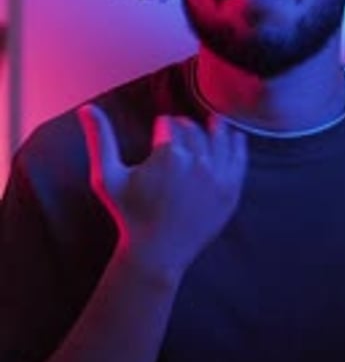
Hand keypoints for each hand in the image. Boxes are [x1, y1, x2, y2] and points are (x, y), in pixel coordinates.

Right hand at [78, 104, 246, 283]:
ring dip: (211, 130)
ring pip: (218, 138)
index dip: (161, 126)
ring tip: (209, 125)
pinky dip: (237, 144)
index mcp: (169, 154)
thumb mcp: (107, 178)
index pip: (168, 123)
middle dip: (183, 128)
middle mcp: (197, 162)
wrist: (157, 253)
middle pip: (193, 130)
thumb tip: (87, 108)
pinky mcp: (231, 191)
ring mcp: (218, 176)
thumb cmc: (129, 215)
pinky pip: (239, 158)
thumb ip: (100, 139)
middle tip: (177, 135)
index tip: (159, 133)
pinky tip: (234, 137)